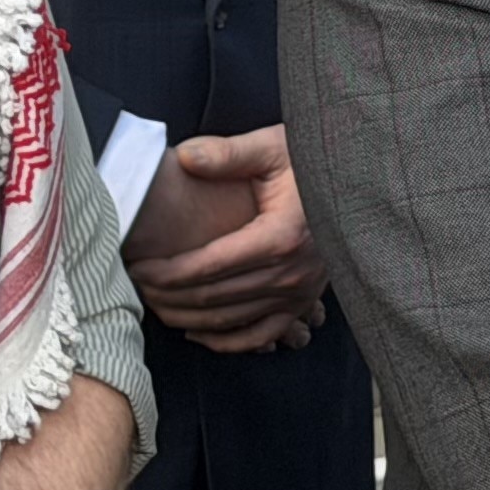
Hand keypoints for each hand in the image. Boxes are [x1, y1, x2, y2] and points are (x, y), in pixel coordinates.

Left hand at [128, 126, 329, 353]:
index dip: (167, 271)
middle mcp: (292, 274)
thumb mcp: (272, 147)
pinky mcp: (303, 304)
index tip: (137, 265)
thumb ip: (227, 154)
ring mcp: (300, 294)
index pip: (209, 266)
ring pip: (231, 321)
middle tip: (135, 284)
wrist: (353, 180)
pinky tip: (197, 332)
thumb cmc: (309, 161)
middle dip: (168, 295)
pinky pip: (261, 336)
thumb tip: (185, 157)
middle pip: (214, 298)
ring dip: (187, 318)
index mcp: (281, 236)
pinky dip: (226, 341)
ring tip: (154, 305)